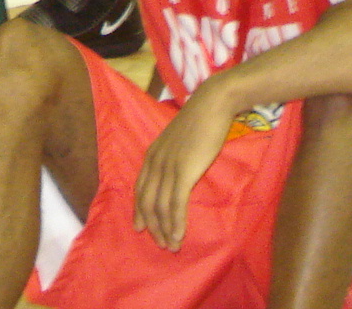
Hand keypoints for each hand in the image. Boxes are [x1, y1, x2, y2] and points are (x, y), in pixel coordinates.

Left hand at [134, 79, 237, 249]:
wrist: (211, 105)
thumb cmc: (199, 121)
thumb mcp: (178, 141)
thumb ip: (173, 157)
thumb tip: (177, 173)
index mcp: (152, 154)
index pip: (140, 188)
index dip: (140, 209)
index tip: (141, 227)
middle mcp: (155, 162)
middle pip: (147, 200)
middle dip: (152, 225)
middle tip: (160, 243)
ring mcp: (168, 167)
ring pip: (160, 206)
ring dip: (165, 229)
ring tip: (172, 245)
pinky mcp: (183, 171)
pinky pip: (176, 204)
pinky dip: (176, 223)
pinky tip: (180, 235)